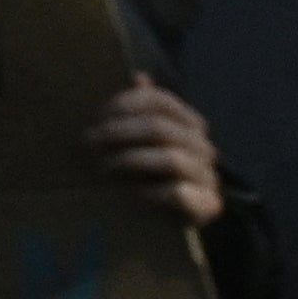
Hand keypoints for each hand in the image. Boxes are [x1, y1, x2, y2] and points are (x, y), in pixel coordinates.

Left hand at [100, 79, 227, 226]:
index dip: (123, 104)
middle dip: (118, 133)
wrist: (158, 221)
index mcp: (188, 123)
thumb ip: (138, 108)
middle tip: (89, 144)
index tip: (95, 117)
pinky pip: (179, 192)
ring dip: (130, 162)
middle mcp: (203, 146)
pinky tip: (133, 194)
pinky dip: (151, 192)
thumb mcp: (134, 139)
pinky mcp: (208, 205)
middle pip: (159, 127)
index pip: (158, 100)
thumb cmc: (141, 173)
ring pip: (171, 159)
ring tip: (105, 169)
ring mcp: (208, 175)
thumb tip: (139, 77)